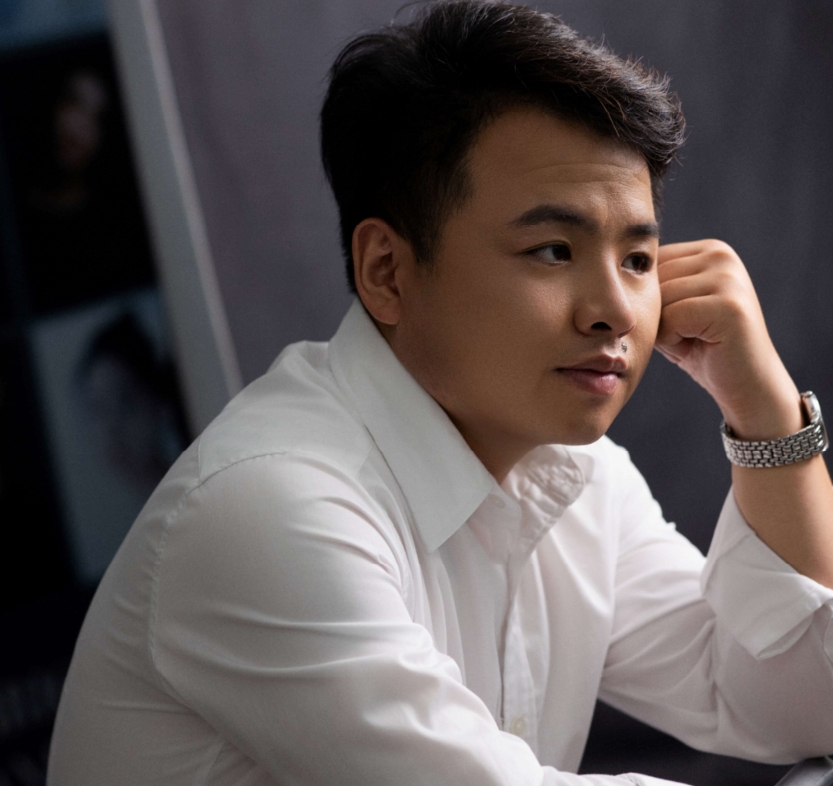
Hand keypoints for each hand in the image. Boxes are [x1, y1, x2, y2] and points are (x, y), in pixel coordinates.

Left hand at [656, 239, 800, 439]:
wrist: (746, 385)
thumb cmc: (702, 348)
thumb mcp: (670, 309)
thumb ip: (649, 287)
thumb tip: (605, 273)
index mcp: (707, 250)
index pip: (648, 264)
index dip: (650, 301)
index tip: (680, 320)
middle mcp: (720, 254)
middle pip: (653, 280)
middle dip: (658, 316)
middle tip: (687, 334)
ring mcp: (728, 277)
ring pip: (660, 299)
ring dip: (665, 329)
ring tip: (694, 339)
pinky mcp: (728, 304)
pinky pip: (671, 318)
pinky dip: (673, 340)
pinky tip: (700, 346)